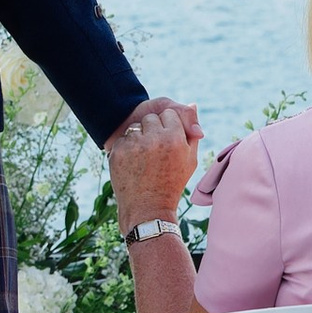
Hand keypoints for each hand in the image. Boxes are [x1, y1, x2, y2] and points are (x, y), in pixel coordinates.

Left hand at [104, 95, 199, 231]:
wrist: (147, 209)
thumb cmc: (172, 183)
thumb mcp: (189, 159)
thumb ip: (191, 130)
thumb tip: (193, 103)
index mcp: (176, 139)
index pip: (169, 114)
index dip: (169, 127)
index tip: (168, 141)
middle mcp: (155, 139)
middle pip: (151, 118)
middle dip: (153, 129)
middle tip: (155, 152)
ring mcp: (135, 145)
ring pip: (136, 126)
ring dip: (139, 137)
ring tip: (144, 159)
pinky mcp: (118, 152)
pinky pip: (123, 138)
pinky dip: (126, 148)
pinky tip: (133, 164)